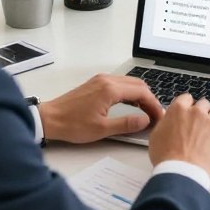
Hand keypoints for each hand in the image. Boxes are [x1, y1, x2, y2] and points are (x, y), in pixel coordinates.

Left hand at [38, 74, 164, 143]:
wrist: (50, 119)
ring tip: (145, 111)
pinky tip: (131, 104)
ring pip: (129, 82)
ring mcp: (100, 79)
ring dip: (140, 95)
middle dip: (149, 99)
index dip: (153, 104)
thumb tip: (145, 121)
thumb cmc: (72, 125)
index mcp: (110, 89)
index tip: (159, 116)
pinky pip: (119, 83)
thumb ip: (126, 124)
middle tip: (154, 115)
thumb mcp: (102, 129)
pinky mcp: (96, 83)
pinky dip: (129, 92)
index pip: (142, 92)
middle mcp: (107, 80)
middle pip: (138, 84)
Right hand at [148, 93, 209, 174]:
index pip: (186, 98)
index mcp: (179, 110)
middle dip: (201, 113)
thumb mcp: (156, 135)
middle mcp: (196, 112)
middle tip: (198, 125)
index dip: (187, 106)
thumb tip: (168, 117)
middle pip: (203, 104)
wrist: (181, 172)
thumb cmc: (166, 157)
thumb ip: (165, 121)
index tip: (187, 113)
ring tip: (209, 132)